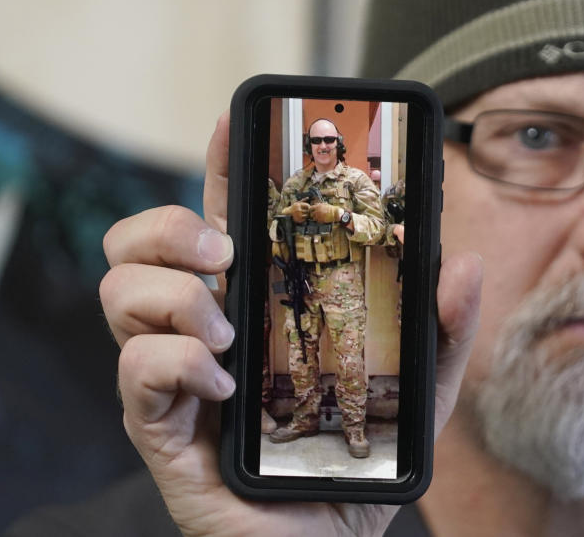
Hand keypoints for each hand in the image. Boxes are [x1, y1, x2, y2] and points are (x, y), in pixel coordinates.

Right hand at [100, 111, 482, 536]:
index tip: (230, 122)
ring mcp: (176, 375)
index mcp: (259, 307)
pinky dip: (176, 361)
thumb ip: (442, 330)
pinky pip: (136, 370)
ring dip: (175, 293)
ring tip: (230, 331)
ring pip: (121, 292)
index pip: (225, 219)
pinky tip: (224, 382)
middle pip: (143, 242)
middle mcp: (206, 330)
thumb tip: (462, 265)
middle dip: (169, 223)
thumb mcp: (418, 391)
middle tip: (227, 248)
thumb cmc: (358, 463)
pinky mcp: (162, 426)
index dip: (219, 165)